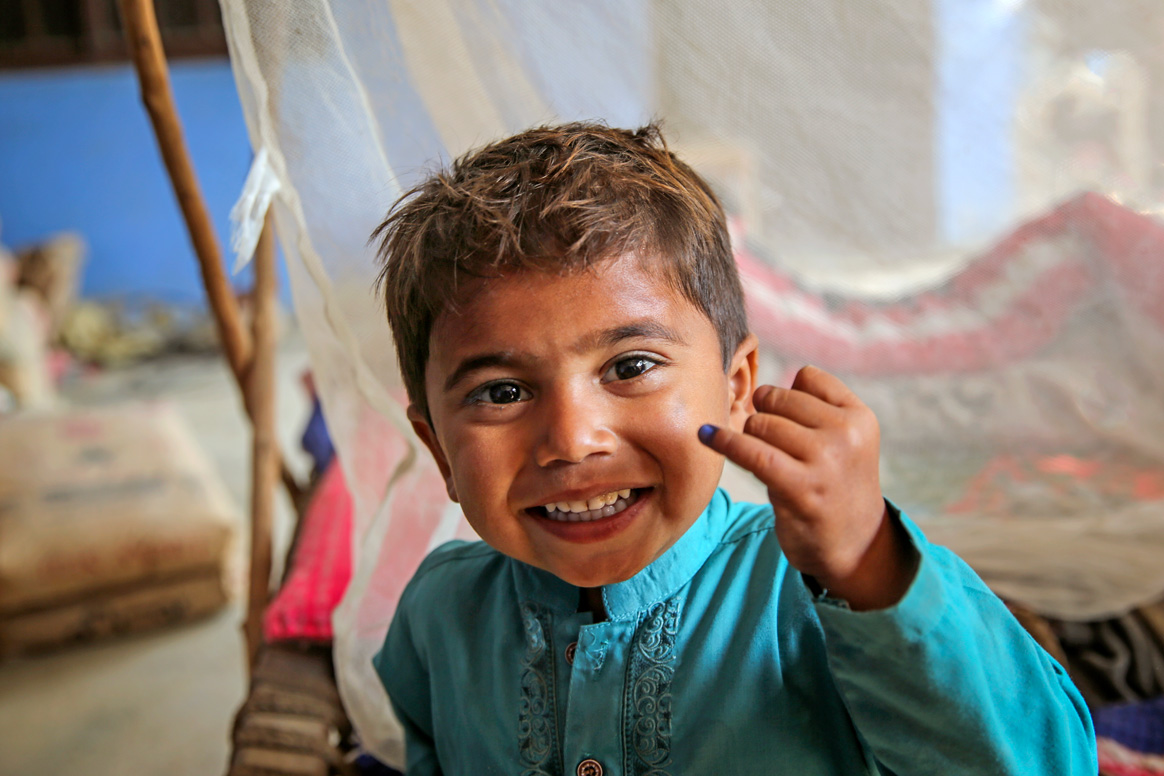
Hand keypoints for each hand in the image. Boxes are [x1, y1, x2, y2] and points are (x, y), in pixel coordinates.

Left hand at [699, 366, 915, 609]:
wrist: (855, 545)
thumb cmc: (836, 486)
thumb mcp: (845, 440)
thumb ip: (813, 409)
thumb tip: (757, 389)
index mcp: (859, 416)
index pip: (807, 377)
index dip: (786, 394)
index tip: (783, 415)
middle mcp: (846, 435)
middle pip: (778, 399)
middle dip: (765, 417)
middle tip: (774, 447)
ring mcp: (825, 461)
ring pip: (761, 424)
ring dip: (751, 439)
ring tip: (768, 462)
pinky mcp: (800, 489)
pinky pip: (750, 452)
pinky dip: (724, 441)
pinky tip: (705, 436)